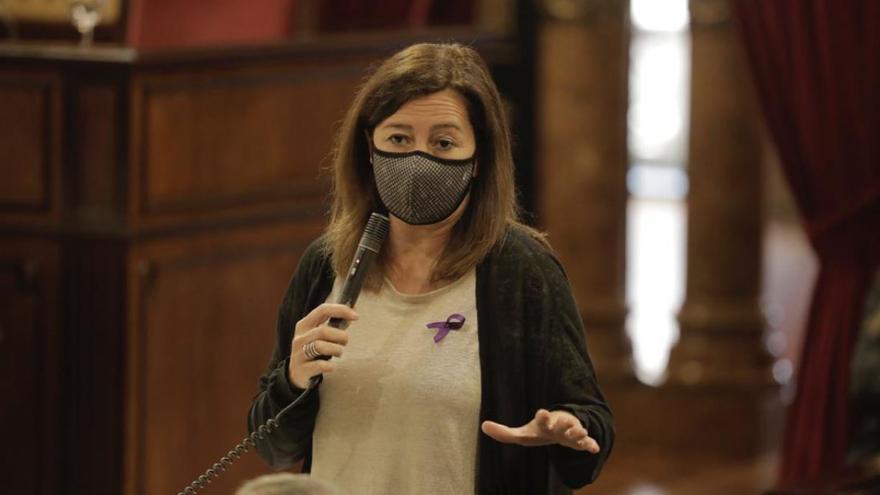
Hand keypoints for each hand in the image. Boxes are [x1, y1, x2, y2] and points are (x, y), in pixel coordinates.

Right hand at [288, 303, 357, 388]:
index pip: (323, 310)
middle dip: (340, 336)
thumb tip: (354, 312)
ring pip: (320, 346)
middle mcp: (300, 338)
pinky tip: (331, 366)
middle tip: (345, 342)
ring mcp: (299, 354)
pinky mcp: (301, 369)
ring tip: (339, 353)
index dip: (341, 310)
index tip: (356, 316)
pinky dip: (331, 366)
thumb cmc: (313, 351)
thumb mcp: (319, 336)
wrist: (297, 375)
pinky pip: (320, 365)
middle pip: (323, 330)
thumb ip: (335, 324)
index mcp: (305, 325)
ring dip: (337, 350)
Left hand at [481, 409, 599, 452]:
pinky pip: (587, 443)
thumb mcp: (522, 433)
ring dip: (579, 432)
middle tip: (565, 423)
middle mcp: (558, 425)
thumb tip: (483, 426)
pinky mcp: (579, 441)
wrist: (558, 430)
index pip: (542, 418)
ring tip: (582, 433)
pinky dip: (591, 445)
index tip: (542, 412)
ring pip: (576, 431)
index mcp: (544, 423)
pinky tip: (594, 449)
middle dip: (563, 423)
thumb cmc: (539, 431)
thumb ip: (504, 433)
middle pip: (562, 423)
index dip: (542, 416)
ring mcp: (570, 432)